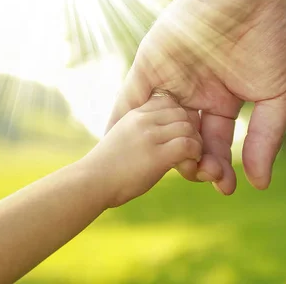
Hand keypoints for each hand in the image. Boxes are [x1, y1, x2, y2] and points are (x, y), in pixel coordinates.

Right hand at [85, 94, 201, 207]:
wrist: (89, 184)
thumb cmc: (106, 169)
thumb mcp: (122, 138)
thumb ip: (141, 132)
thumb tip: (161, 138)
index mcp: (136, 114)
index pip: (169, 101)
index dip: (179, 117)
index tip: (177, 135)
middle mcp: (143, 120)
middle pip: (182, 113)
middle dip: (191, 130)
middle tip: (189, 149)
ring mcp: (149, 136)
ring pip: (188, 128)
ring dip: (195, 144)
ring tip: (189, 158)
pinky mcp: (156, 155)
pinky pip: (188, 145)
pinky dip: (194, 155)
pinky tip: (187, 165)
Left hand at [106, 0, 285, 194]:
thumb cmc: (271, 40)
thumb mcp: (276, 96)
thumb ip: (265, 139)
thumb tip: (260, 183)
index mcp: (223, 100)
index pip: (214, 143)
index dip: (218, 167)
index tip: (225, 188)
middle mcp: (194, 93)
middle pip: (184, 139)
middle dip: (191, 162)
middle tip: (200, 176)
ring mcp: (171, 79)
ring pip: (156, 124)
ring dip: (156, 149)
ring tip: (151, 174)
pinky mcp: (150, 63)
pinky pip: (130, 98)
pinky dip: (122, 121)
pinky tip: (117, 145)